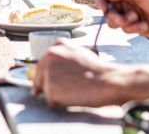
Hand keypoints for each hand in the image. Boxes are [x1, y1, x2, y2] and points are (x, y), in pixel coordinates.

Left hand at [31, 40, 148, 107]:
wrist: (108, 81)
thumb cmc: (98, 70)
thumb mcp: (79, 53)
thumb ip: (64, 57)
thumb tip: (53, 68)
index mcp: (56, 46)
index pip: (44, 64)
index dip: (50, 75)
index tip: (57, 80)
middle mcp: (49, 55)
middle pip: (40, 77)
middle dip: (49, 86)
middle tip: (68, 89)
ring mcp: (48, 71)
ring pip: (46, 90)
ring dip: (57, 94)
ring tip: (75, 90)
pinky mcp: (49, 87)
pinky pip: (51, 101)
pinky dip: (60, 103)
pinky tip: (74, 96)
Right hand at [98, 0, 148, 41]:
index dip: (102, 1)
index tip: (103, 8)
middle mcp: (127, 1)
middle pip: (108, 10)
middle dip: (113, 16)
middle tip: (120, 19)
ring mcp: (130, 14)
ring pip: (115, 22)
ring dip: (125, 22)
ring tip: (137, 20)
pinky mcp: (135, 26)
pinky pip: (126, 30)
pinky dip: (135, 28)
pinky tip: (145, 25)